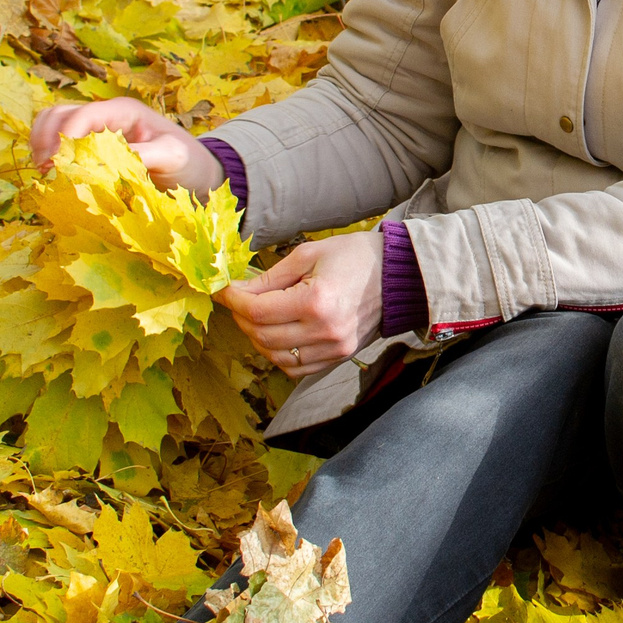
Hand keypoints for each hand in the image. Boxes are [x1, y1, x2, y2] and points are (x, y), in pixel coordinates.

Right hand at [30, 97, 222, 194]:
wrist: (196, 172)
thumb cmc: (188, 161)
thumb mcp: (172, 156)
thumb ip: (143, 155)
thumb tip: (104, 164)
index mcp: (123, 110)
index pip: (83, 114)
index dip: (64, 136)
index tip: (56, 164)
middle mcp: (105, 115)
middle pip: (60, 114)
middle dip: (47, 139)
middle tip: (45, 171)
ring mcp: (95, 129)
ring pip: (53, 124)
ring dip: (42, 144)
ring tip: (44, 172)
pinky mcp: (91, 146)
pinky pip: (59, 141)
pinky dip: (48, 152)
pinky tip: (52, 174)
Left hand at [215, 232, 384, 377]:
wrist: (398, 274)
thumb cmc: (355, 257)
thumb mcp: (309, 254)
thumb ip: (271, 276)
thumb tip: (238, 290)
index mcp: (316, 302)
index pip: (257, 311)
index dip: (233, 301)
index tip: (224, 290)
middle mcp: (325, 332)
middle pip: (262, 337)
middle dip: (241, 318)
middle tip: (237, 301)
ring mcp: (334, 349)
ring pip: (275, 357)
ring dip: (257, 338)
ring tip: (256, 316)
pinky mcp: (339, 357)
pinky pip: (296, 368)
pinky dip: (278, 355)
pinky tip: (277, 334)